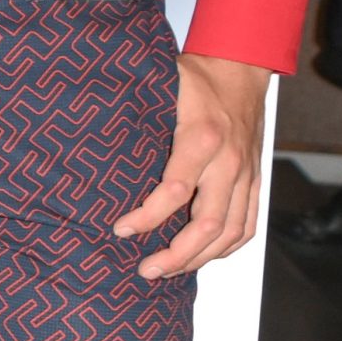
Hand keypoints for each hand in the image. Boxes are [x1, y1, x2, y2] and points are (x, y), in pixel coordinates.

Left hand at [114, 51, 271, 278]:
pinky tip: (202, 257)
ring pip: (230, 233)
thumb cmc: (193, 78)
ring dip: (199, 259)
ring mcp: (246, 175)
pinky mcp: (256, 181)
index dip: (147, 217)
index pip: (174, 191)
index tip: (119, 229)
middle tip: (144, 269)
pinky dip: (227, 248)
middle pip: (207, 223)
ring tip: (167, 270)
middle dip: (175, 254)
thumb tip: (85, 129)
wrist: (240, 70)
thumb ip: (135, 111)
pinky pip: (248, 224)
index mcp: (200, 138)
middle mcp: (228, 162)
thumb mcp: (161, 86)